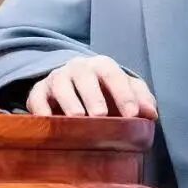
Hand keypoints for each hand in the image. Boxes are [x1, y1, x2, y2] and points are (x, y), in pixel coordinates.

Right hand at [26, 56, 158, 119]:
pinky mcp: (38, 92)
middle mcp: (78, 68)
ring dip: (69, 102)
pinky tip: (48, 121)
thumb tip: (151, 115)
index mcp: (103, 66)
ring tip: (77, 119)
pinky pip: (36, 98)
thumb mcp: (125, 91)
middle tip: (101, 116)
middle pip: (85, 77)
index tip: (132, 115)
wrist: (71, 85)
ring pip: (60, 85)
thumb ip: (141, 99)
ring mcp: (57, 78)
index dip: (124, 94)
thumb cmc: (104, 91)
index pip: (114, 76)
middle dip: (94, 96)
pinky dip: (40, 109)